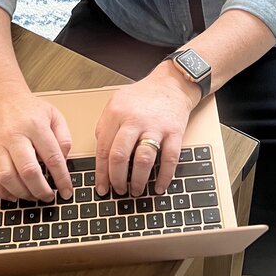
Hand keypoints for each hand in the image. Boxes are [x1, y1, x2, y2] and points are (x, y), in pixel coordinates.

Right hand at [0, 89, 73, 201]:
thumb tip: (64, 163)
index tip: (66, 192)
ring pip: (6, 176)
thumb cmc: (29, 109)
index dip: (61, 179)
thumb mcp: (54, 116)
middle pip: (27, 171)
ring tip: (32, 197)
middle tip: (49, 197)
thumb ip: (64, 138)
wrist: (2, 97)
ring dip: (21, 193)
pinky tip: (11, 195)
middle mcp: (14, 136)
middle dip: (40, 190)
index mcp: (35, 126)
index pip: (52, 157)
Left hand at [94, 64, 199, 196]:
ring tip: (136, 191)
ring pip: (143, 160)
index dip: (101, 173)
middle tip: (118, 190)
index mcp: (116, 113)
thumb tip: (101, 156)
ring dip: (138, 181)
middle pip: (119, 156)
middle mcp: (134, 120)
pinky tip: (159, 187)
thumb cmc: (143, 96)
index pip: (103, 149)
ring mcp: (155, 126)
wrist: (171, 84)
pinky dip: (164, 177)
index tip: (101, 187)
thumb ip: (106, 126)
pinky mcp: (174, 132)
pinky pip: (169, 159)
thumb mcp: (116, 103)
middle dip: (117, 179)